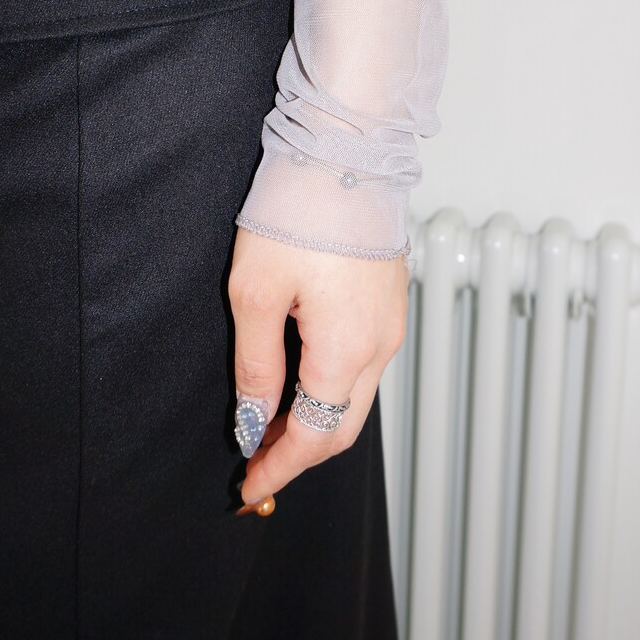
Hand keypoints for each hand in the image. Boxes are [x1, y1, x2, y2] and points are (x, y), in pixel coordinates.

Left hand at [228, 225, 409, 507]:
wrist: (345, 150)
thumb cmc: (298, 210)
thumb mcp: (255, 293)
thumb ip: (256, 366)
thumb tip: (254, 419)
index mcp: (347, 349)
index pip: (314, 436)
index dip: (278, 468)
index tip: (248, 488)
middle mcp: (381, 345)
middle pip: (342, 428)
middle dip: (298, 454)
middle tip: (254, 464)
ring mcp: (392, 324)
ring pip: (356, 398)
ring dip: (315, 421)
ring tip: (268, 423)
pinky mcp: (391, 303)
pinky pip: (365, 365)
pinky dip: (333, 388)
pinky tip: (300, 379)